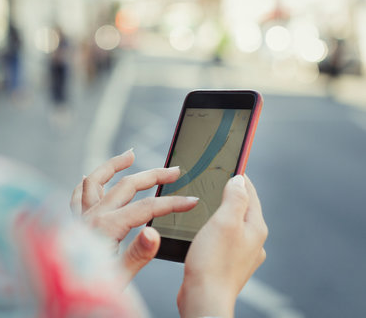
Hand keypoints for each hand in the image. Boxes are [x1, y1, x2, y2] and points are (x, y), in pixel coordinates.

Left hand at [71, 149, 197, 284]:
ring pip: (96, 181)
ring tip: (130, 155)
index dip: (172, 203)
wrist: (60, 299)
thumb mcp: (117, 278)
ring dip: (114, 166)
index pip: (146, 208)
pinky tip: (89, 178)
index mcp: (105, 227)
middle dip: (153, 176)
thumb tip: (154, 232)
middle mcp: (90, 216)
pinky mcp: (71, 224)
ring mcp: (79, 217)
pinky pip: (77, 196)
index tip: (191, 201)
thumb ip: (137, 254)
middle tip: (173, 171)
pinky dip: (87, 184)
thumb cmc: (86, 291)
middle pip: (126, 186)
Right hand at [177, 175, 267, 317]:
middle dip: (230, 194)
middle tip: (215, 180)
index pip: (250, 193)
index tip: (232, 162)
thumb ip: (234, 198)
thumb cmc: (213, 261)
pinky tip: (203, 231)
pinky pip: (224, 239)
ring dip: (221, 212)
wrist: (204, 298)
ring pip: (233, 224)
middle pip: (243, 208)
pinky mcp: (228, 264)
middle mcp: (253, 241)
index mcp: (256, 227)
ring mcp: (242, 254)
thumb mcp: (224, 221)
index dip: (240, 176)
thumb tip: (240, 180)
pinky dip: (215, 229)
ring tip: (207, 204)